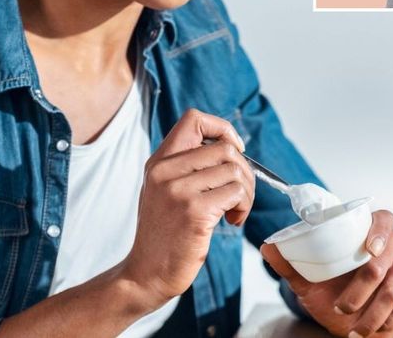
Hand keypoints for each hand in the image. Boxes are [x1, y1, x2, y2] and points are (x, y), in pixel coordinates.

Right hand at [121, 109, 254, 309]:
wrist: (146, 274)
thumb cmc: (163, 234)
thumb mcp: (163, 190)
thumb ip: (186, 166)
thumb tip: (230, 146)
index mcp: (159, 161)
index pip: (194, 118)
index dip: (222, 129)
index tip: (233, 151)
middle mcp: (165, 170)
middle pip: (225, 148)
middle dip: (245, 170)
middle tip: (240, 194)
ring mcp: (179, 191)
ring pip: (235, 170)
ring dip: (247, 192)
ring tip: (235, 210)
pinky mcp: (194, 212)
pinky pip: (236, 193)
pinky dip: (243, 207)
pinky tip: (232, 221)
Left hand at [261, 210, 392, 336]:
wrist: (349, 320)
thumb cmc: (331, 293)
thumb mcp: (308, 280)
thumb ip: (290, 263)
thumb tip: (267, 246)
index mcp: (367, 233)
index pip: (383, 219)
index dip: (379, 231)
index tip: (369, 249)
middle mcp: (392, 246)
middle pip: (388, 257)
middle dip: (363, 289)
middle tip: (342, 308)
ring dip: (375, 312)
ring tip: (356, 329)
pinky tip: (379, 327)